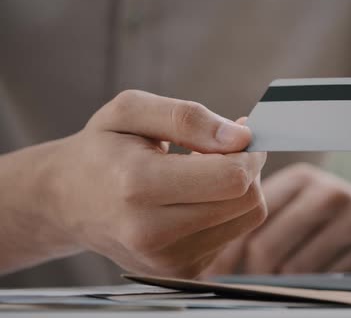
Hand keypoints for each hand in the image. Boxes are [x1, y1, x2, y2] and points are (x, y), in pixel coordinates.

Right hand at [40, 90, 266, 277]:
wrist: (68, 201)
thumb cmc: (101, 150)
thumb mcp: (131, 111)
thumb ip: (188, 118)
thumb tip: (241, 136)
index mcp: (138, 185)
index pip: (231, 177)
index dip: (249, 152)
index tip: (240, 134)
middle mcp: (152, 233)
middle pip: (246, 202)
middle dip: (247, 168)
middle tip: (222, 150)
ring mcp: (167, 260)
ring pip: (246, 219)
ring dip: (238, 190)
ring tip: (203, 173)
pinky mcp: (179, 272)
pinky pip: (232, 236)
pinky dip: (225, 211)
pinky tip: (195, 197)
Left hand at [204, 163, 350, 275]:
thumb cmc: (334, 217)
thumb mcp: (302, 201)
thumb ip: (260, 213)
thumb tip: (211, 250)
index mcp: (302, 178)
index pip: (250, 218)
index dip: (228, 250)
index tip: (215, 271)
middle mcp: (328, 192)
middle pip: (267, 248)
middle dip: (249, 274)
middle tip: (240, 285)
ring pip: (293, 270)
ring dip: (278, 284)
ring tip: (273, 284)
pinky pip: (324, 280)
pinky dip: (308, 289)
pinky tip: (307, 284)